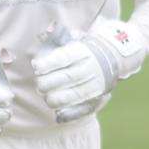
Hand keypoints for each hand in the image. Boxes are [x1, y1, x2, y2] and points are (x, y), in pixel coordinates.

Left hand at [31, 19, 145, 122]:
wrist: (112, 57)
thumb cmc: (83, 50)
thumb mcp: (73, 39)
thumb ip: (57, 37)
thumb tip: (44, 34)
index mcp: (82, 52)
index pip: (63, 58)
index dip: (47, 64)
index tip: (36, 67)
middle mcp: (90, 68)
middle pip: (67, 77)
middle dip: (48, 83)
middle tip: (39, 85)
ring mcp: (95, 84)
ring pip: (73, 94)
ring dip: (55, 99)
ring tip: (47, 96)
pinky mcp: (97, 98)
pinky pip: (83, 109)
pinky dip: (69, 113)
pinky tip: (58, 114)